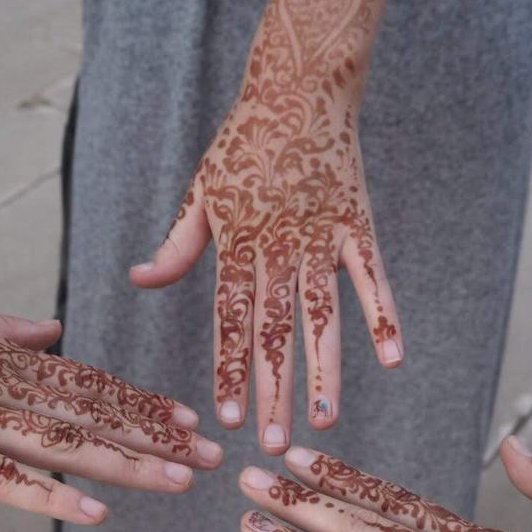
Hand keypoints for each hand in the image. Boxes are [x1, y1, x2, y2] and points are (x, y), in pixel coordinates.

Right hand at [0, 241, 221, 523]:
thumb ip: (2, 329)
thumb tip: (54, 331)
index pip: (84, 383)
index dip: (139, 402)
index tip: (187, 417)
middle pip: (89, 413)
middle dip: (154, 436)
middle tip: (211, 457)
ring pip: (59, 442)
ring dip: (125, 464)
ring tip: (179, 479)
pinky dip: (48, 495)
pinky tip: (96, 513)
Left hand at [130, 0, 406, 452]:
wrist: (299, 88)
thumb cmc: (243, 145)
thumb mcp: (200, 192)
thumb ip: (176, 245)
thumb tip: (138, 280)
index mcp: (236, 245)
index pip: (230, 321)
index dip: (230, 370)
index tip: (229, 419)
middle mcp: (278, 247)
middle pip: (275, 329)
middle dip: (275, 388)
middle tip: (275, 442)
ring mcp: (321, 236)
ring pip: (323, 314)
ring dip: (326, 369)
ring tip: (326, 418)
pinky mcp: (358, 222)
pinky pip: (373, 277)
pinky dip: (384, 316)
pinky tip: (393, 360)